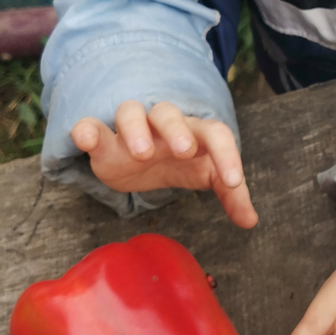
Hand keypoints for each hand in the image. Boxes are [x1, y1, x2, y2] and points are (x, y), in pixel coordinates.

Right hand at [71, 100, 256, 227]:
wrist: (142, 157)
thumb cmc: (181, 162)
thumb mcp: (205, 176)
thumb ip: (230, 194)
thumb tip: (251, 222)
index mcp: (194, 132)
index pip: (215, 134)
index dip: (227, 155)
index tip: (233, 183)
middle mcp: (164, 125)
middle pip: (169, 113)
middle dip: (177, 129)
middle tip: (183, 150)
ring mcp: (132, 129)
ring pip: (131, 112)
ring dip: (136, 128)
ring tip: (141, 153)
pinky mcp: (103, 141)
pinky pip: (91, 125)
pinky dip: (87, 129)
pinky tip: (85, 137)